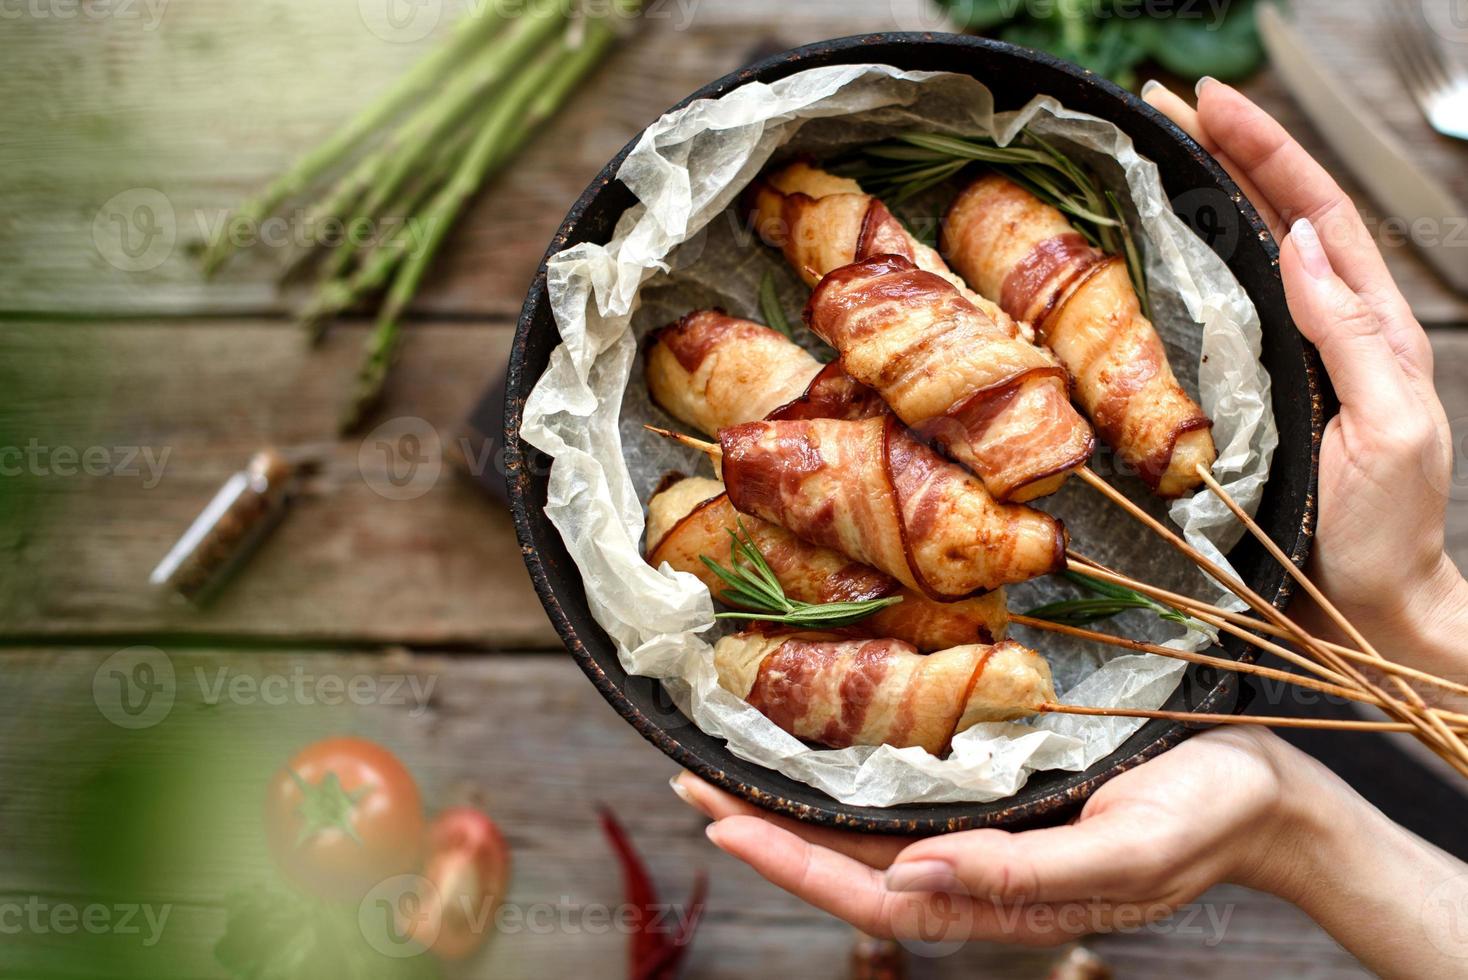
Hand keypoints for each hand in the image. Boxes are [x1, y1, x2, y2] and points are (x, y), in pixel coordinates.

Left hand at [674, 729, 1467, 973]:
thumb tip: (913, 878)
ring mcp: (986, 834)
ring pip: (868, 829)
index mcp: (999, 897)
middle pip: (849, 862)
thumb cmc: (1200, 820)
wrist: (1262, 792)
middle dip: (766, 826)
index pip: (870, 894)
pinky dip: (852, 777)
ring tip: (726, 764)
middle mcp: (978, 869)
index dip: (791, 863)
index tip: (720, 822)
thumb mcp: (1121, 854)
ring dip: (795, 800)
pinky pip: (908, 794)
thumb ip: (1019, 876)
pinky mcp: (1001, 794)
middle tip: (690, 780)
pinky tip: (821, 748)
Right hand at [1143, 80, 1467, 682]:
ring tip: (1149, 155)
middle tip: (1161, 105)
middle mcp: (1324, 327)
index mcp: (1369, 323)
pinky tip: (1144, 256)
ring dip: (1199, 199)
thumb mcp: (1388, 428)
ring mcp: (1284, 359)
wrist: (1367, 604)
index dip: (1266, 150)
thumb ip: (1352, 333)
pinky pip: (1213, 316)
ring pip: (1241, 258)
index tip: (1209, 102)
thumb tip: (1296, 241)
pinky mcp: (1247, 395)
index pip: (1316, 211)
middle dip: (1225, 151)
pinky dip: (1180, 272)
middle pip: (1275, 215)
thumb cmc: (1385, 528)